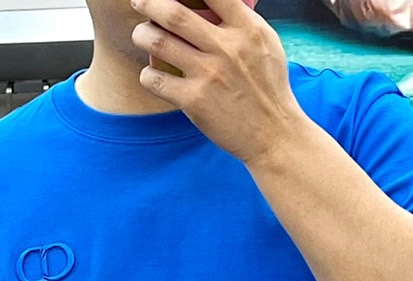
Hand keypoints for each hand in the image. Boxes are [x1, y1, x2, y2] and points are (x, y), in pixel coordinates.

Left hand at [130, 0, 307, 163]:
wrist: (273, 134)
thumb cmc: (268, 89)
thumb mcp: (266, 44)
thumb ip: (241, 21)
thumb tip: (212, 3)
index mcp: (247, 29)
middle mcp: (226, 48)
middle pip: (174, 12)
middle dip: (149, 2)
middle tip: (139, 1)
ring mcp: (209, 75)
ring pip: (158, 41)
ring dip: (141, 34)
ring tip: (141, 35)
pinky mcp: (194, 102)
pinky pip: (155, 80)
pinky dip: (147, 74)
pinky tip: (152, 75)